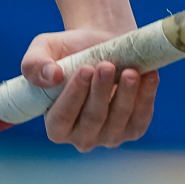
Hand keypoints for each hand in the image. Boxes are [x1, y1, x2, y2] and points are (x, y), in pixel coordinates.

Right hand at [21, 27, 158, 150]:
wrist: (103, 46)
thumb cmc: (69, 51)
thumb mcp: (43, 50)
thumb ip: (34, 65)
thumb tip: (51, 76)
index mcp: (56, 126)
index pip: (62, 118)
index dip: (73, 96)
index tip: (84, 70)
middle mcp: (82, 137)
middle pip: (93, 119)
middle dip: (101, 92)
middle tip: (106, 66)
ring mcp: (110, 136)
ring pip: (119, 119)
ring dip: (126, 95)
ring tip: (130, 72)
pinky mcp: (134, 128)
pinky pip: (141, 117)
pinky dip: (147, 97)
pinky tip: (149, 76)